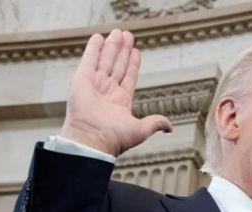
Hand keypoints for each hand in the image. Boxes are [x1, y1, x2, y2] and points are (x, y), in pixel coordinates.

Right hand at [60, 29, 172, 156]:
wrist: (92, 139)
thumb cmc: (114, 138)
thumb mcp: (141, 129)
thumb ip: (155, 123)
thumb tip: (169, 128)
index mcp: (120, 101)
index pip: (128, 77)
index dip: (132, 64)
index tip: (136, 51)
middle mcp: (107, 91)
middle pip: (117, 65)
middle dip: (123, 50)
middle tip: (128, 35)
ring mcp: (94, 84)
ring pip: (106, 60)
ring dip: (112, 46)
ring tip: (119, 32)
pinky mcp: (82, 79)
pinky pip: (89, 59)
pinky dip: (94, 48)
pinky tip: (99, 37)